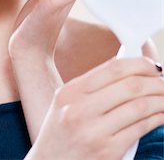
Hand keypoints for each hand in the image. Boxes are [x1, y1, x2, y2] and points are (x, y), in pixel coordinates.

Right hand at [25, 56, 163, 159]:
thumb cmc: (61, 130)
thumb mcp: (67, 101)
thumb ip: (92, 84)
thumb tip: (128, 67)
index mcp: (71, 92)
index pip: (113, 68)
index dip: (139, 64)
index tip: (151, 66)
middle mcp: (80, 110)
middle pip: (130, 86)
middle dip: (155, 82)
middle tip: (163, 82)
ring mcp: (94, 133)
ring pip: (139, 107)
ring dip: (160, 100)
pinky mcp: (108, 152)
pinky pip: (140, 129)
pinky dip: (157, 119)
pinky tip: (160, 115)